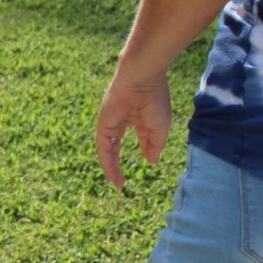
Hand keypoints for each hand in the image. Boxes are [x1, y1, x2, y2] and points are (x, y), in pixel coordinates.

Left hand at [95, 74, 171, 189]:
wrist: (141, 79)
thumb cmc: (154, 99)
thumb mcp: (159, 127)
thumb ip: (154, 144)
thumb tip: (151, 161)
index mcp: (140, 115)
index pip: (140, 135)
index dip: (144, 148)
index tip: (147, 160)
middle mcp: (124, 119)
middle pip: (117, 145)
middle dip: (117, 162)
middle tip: (120, 181)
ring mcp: (111, 122)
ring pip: (108, 149)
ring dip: (111, 167)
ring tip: (117, 183)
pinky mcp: (103, 126)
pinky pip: (104, 148)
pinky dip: (107, 162)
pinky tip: (112, 174)